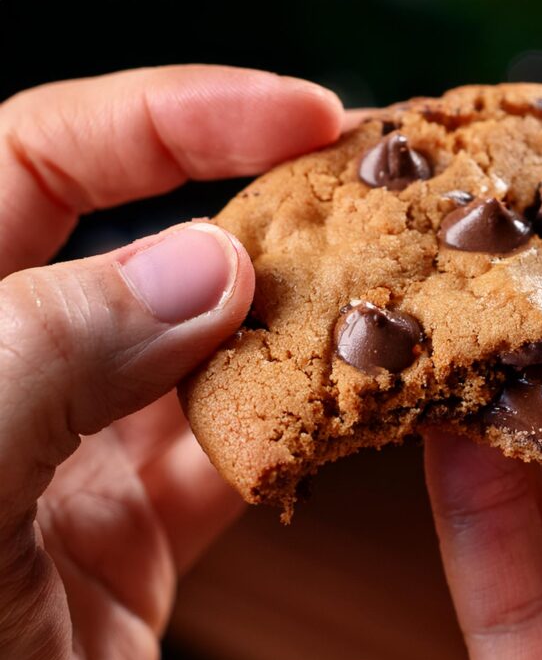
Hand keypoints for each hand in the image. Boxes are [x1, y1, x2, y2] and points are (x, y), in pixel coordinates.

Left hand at [0, 66, 349, 659]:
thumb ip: (43, 365)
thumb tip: (203, 264)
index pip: (32, 165)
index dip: (166, 119)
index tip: (298, 116)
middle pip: (138, 249)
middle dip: (256, 211)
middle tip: (373, 203)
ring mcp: (63, 464)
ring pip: (199, 354)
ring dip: (291, 325)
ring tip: (387, 296)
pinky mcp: (126, 543)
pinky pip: (229, 455)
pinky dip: (293, 427)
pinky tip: (346, 408)